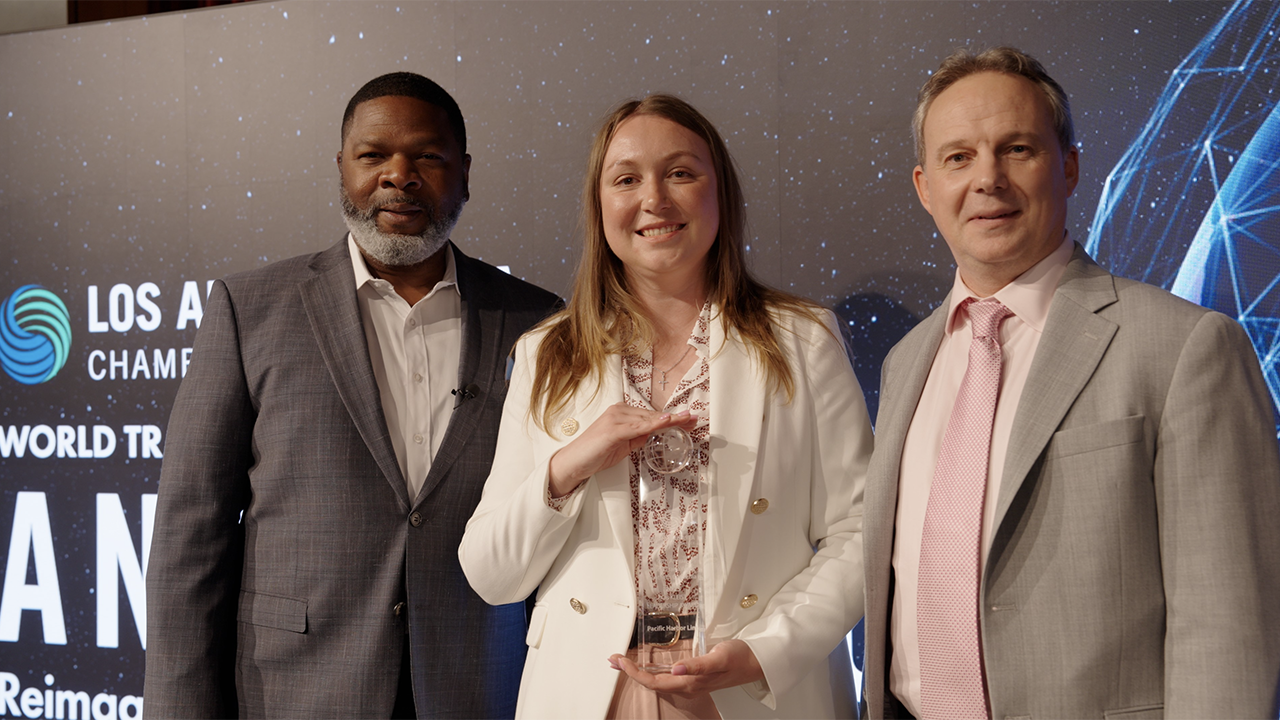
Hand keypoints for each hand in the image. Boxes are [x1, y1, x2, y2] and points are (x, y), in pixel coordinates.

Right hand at [548, 404, 696, 496]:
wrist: (574, 463)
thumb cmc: (595, 454)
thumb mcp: (623, 445)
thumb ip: (638, 438)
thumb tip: (654, 434)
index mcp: (622, 414)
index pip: (651, 415)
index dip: (671, 418)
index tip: (687, 419)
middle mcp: (619, 412)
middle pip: (652, 415)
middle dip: (675, 418)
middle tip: (693, 418)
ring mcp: (615, 418)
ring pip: (647, 419)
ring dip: (668, 420)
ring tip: (686, 420)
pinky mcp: (612, 429)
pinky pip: (637, 427)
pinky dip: (652, 424)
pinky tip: (665, 422)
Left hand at [607, 639, 763, 696]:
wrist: (756, 663)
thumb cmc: (739, 658)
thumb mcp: (719, 657)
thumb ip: (698, 665)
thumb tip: (676, 670)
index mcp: (690, 682)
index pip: (654, 681)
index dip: (634, 673)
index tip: (619, 661)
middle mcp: (686, 685)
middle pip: (651, 682)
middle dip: (630, 672)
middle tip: (612, 660)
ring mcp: (689, 682)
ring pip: (657, 680)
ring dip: (638, 672)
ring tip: (621, 662)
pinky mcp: (692, 677)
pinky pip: (665, 677)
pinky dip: (650, 670)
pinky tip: (646, 666)